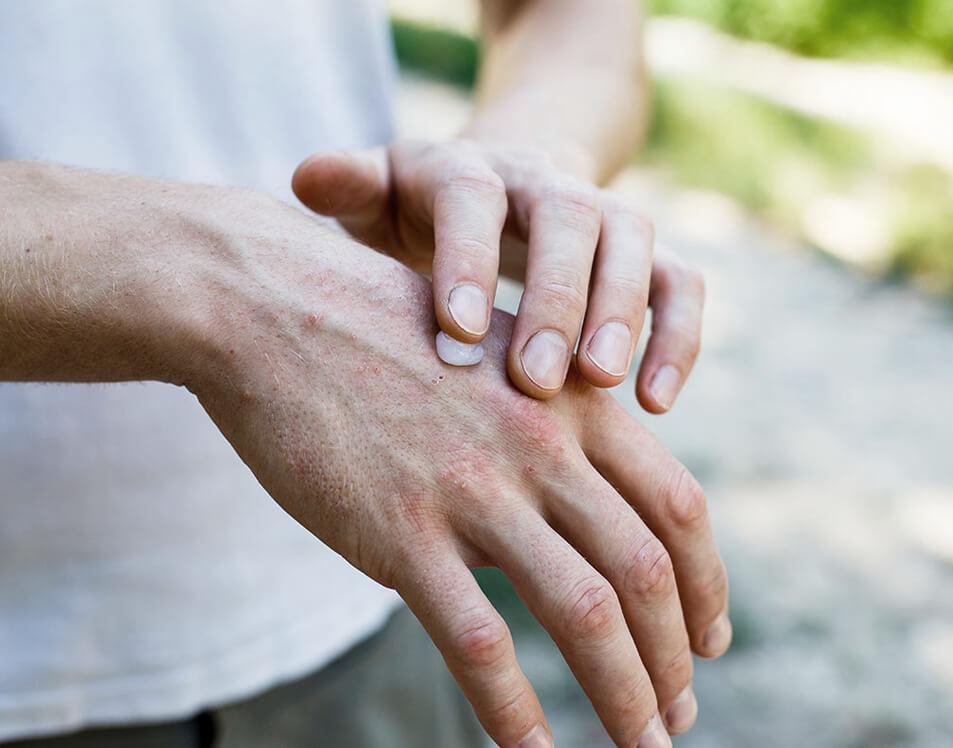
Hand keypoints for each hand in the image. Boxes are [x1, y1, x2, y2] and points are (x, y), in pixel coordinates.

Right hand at [185, 204, 729, 746]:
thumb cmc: (385, 333)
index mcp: (571, 401)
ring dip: (624, 694)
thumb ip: (548, 428)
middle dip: (676, 658)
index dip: (708, 585)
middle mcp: (540, 443)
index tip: (710, 639)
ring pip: (582, 612)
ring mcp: (472, 486)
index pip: (676, 508)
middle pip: (645, 571)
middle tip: (679, 716)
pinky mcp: (399, 528)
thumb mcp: (497, 359)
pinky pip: (477, 640)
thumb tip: (572, 516)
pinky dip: (514, 710)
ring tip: (640, 746)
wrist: (276, 305)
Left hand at [291, 139, 704, 409]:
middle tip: (536, 380)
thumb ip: (351, 189)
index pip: (473, 197)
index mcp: (470, 171)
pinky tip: (654, 404)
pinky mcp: (643, 256)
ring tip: (603, 386)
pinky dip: (677, 336)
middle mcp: (543, 183)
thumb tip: (306, 176)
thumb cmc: (427, 214)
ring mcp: (602, 215)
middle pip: (566, 216)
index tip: (457, 336)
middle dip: (555, 296)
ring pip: (633, 242)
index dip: (469, 258)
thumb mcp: (383, 197)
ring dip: (623, 314)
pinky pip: (679, 283)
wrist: (504, 185)